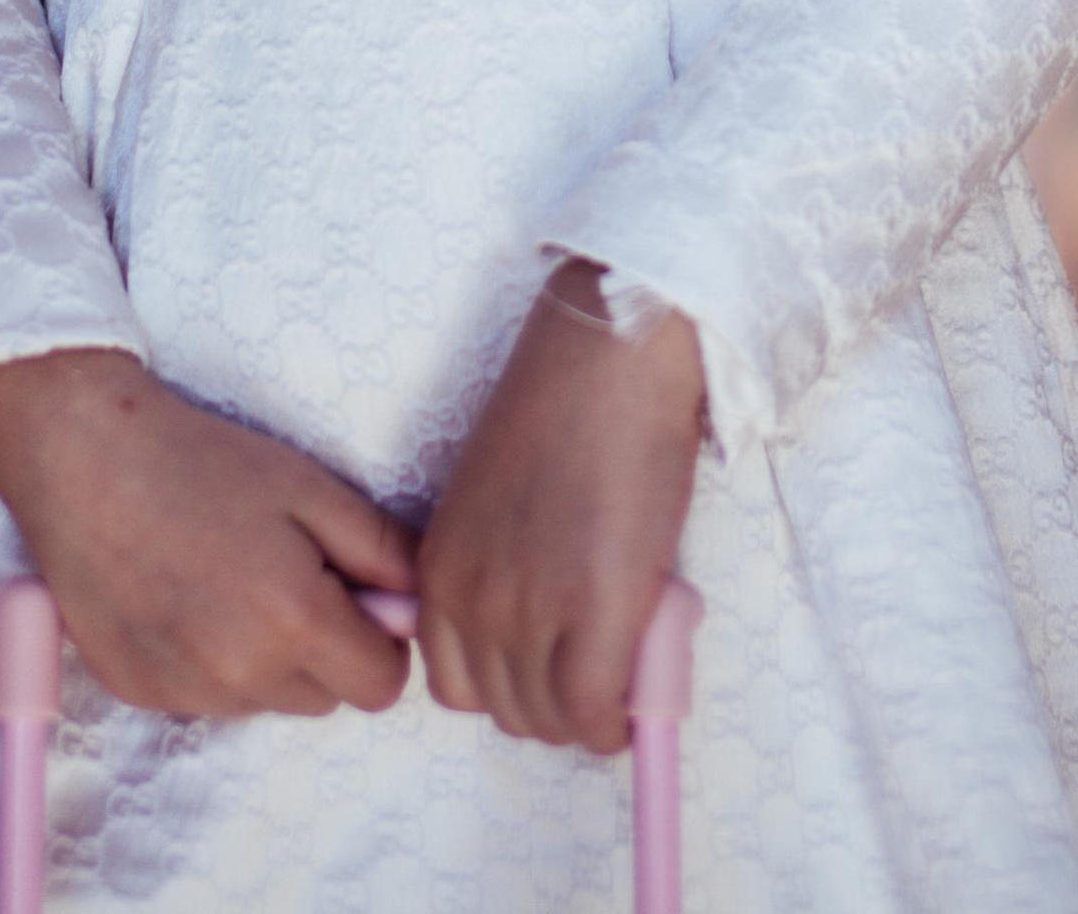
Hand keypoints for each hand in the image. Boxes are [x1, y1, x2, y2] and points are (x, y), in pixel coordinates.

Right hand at [0, 347, 416, 720]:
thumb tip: (420, 599)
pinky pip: (207, 697)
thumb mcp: (310, 487)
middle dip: (325, 648)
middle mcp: (240, 677)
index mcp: (294, 624)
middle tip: (290, 571)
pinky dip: (211, 661)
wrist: (85, 459)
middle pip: (324, 698)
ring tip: (231, 576)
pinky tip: (187, 595)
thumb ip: (381, 550)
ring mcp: (184, 694)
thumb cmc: (202, 462)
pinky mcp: (140, 695)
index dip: (381, 637)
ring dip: (267, 658)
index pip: (381, 686)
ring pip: (265, 701)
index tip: (357, 590)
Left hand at [416, 263, 704, 756]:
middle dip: (550, 709)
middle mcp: (472, 598)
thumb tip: (543, 636)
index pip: (453, 685)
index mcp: (440, 566)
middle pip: (502, 709)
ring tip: (623, 682)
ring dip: (585, 717)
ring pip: (548, 717)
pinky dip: (614, 723)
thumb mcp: (496, 502)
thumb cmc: (563, 406)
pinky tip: (637, 700)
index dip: (506, 691)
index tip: (547, 678)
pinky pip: (593, 710)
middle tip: (596, 680)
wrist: (613, 354)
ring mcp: (530, 610)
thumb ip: (498, 568)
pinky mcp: (594, 612)